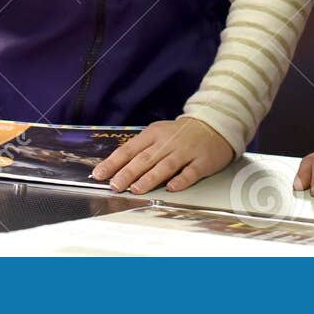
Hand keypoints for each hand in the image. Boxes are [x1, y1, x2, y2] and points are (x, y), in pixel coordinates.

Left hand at [91, 116, 234, 193]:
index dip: (114, 162)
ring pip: (166, 165)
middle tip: (115, 185)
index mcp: (153, 134)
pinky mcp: (202, 161)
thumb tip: (117, 168)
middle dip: (128, 172)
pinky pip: (191, 172)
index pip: (129, 149)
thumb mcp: (158, 134)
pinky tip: (172, 188)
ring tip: (136, 189)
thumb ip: (140, 150)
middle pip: (145, 158)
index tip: (99, 174)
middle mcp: (167, 142)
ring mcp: (185, 151)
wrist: (213, 125)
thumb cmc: (180, 134)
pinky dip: (181, 180)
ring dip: (150, 178)